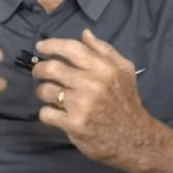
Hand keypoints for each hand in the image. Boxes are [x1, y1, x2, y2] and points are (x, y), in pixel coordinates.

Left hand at [32, 29, 155, 168]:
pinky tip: (56, 113)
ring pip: (45, 91)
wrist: (135, 138)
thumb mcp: (123, 70)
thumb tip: (85, 33)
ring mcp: (82, 105)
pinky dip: (47, 113)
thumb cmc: (126, 101)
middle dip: (39, 69)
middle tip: (38, 72)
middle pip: (52, 68)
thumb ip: (104, 50)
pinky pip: (46, 113)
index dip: (51, 45)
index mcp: (104, 68)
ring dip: (42, 92)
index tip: (40, 46)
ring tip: (50, 95)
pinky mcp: (74, 125)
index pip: (71, 48)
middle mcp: (92, 84)